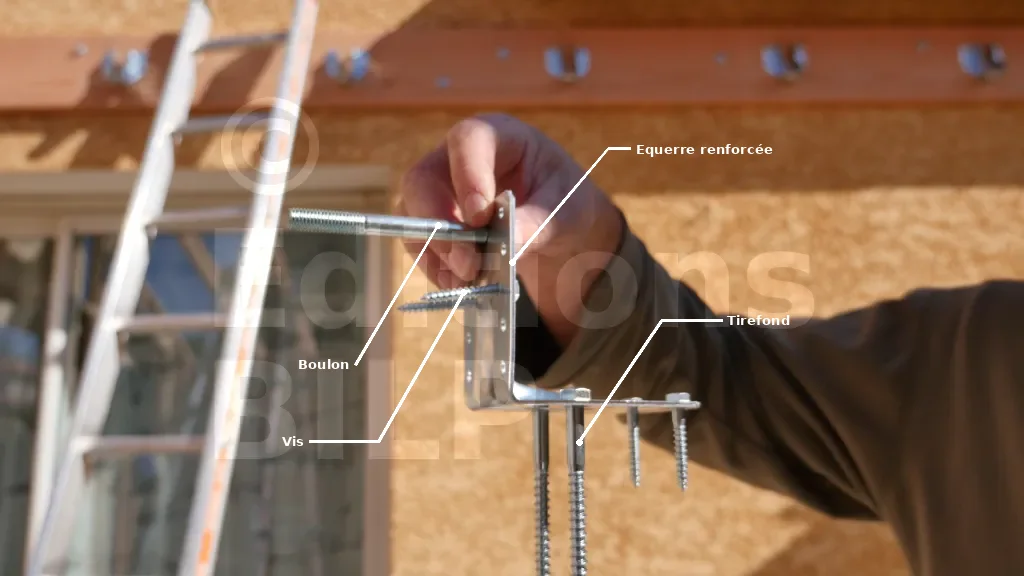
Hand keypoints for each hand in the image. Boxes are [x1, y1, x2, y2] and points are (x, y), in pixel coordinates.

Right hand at [398, 114, 623, 344]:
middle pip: (423, 179)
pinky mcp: (433, 220)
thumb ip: (536, 224)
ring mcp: (439, 187)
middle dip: (439, 225)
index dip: (467, 177)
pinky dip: (435, 266)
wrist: (558, 225)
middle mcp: (457, 156)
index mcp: (498, 134)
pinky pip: (418, 241)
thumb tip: (507, 247)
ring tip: (466, 281)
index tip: (480, 219)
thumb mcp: (564, 210)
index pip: (467, 141)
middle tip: (466, 263)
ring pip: (412, 213)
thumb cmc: (564, 201)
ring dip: (435, 251)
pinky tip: (458, 285)